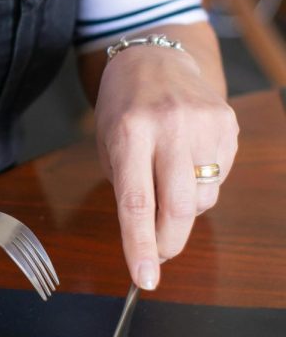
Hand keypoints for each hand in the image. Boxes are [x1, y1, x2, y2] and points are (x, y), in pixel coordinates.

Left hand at [93, 32, 237, 290]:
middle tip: (158, 256)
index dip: (140, 246)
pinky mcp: (227, 123)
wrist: (157, 57)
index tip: (144, 279)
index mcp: (129, 132)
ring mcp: (203, 123)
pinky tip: (186, 159)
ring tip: (166, 182)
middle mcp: (169, 126)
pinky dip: (201, 184)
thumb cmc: (123, 106)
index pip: (136, 202)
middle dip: (168, 242)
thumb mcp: (107, 141)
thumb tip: (147, 241)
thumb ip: (126, 187)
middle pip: (178, 208)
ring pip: (203, 199)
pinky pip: (219, 178)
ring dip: (183, 209)